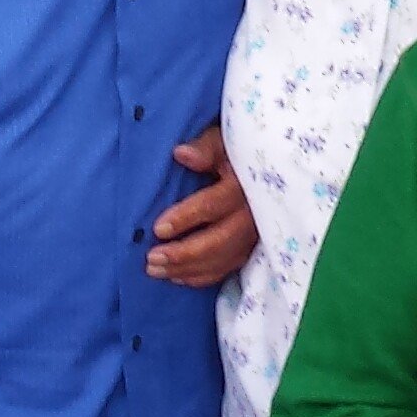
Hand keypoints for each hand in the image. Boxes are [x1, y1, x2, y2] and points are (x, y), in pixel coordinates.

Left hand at [147, 128, 255, 285]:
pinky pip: (228, 268)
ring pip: (222, 259)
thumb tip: (181, 154)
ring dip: (188, 269)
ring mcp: (255, 235)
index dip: (186, 218)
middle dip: (184, 254)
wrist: (265, 165)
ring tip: (155, 270)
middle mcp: (254, 215)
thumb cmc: (234, 150)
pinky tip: (177, 277)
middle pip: (219, 241)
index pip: (214, 205)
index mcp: (245, 185)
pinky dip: (203, 276)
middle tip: (151, 259)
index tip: (158, 229)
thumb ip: (205, 148)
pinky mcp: (251, 248)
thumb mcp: (223, 140)